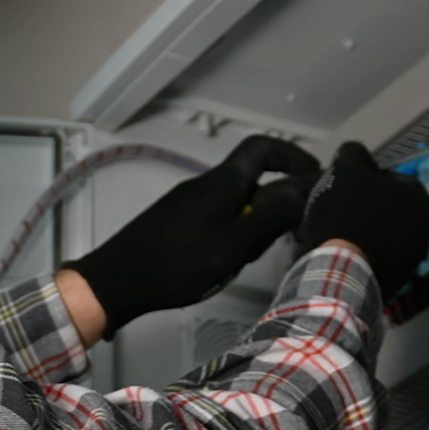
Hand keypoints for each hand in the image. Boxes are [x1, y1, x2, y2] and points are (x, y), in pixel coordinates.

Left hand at [69, 136, 318, 338]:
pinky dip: (235, 231)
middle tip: (292, 228)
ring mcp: (189, 202)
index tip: (313, 176)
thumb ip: (269, 217)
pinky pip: (218, 215)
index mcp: (223, 183)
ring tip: (257, 252)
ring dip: (255, 220)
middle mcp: (206, 184)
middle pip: (253, 176)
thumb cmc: (176, 264)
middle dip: (278, 198)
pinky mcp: (177, 220)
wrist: (115, 281)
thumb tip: (302, 191)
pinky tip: (229, 259)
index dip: (292, 156)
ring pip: (236, 200)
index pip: (263, 148)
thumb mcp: (232, 246)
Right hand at [298, 141, 428, 298]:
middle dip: (364, 207)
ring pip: (381, 233)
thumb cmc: (348, 218)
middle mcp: (423, 228)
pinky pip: (375, 257)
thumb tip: (353, 152)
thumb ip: (353, 153)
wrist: (341, 270)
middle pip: (387, 207)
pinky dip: (361, 253)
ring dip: (361, 230)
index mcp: (419, 198)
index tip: (345, 185)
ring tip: (335, 231)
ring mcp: (412, 257)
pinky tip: (341, 251)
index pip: (391, 177)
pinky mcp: (395, 279)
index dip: (364, 178)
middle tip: (338, 208)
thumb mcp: (346, 169)